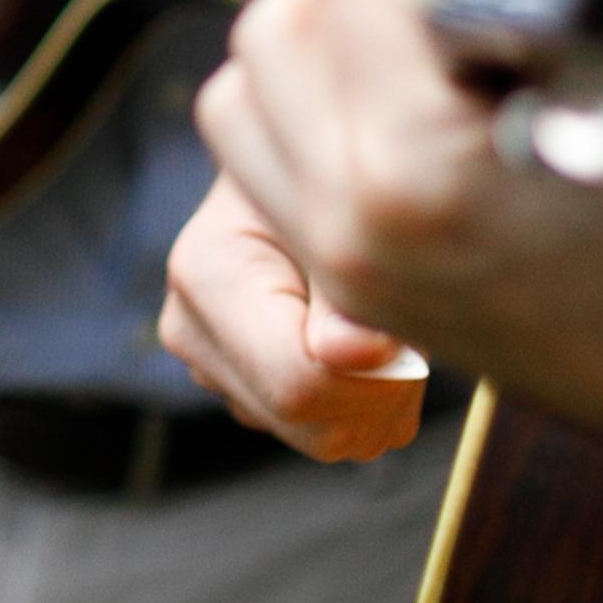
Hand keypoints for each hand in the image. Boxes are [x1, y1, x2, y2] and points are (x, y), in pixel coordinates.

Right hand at [157, 169, 427, 459]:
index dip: (373, 375)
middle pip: (305, 421)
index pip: (297, 379)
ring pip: (319, 438)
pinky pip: (322, 435)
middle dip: (380, 394)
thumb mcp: (348, 206)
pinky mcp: (243, 390)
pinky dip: (364, 408)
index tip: (409, 334)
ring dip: (378, 402)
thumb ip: (349, 282)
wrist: (309, 165)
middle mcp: (191, 327)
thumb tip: (353, 353)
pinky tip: (372, 353)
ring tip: (391, 332)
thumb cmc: (338, 174)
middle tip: (412, 335)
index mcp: (207, 270)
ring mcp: (212, 367)